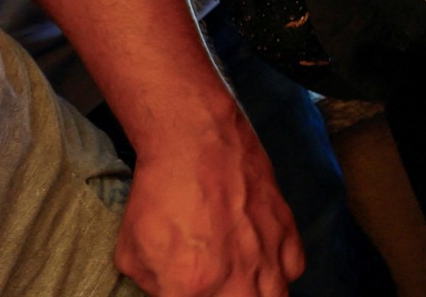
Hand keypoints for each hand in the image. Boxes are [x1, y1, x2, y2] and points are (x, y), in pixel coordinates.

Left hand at [115, 107, 302, 295]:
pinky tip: (264, 264)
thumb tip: (170, 292)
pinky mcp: (286, 229)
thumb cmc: (158, 194)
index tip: (184, 289)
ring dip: (257, 294)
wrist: (195, 144)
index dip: (185, 296)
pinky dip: (281, 272)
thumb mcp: (131, 252)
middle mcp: (236, 278)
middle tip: (213, 286)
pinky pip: (294, 268)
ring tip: (241, 285)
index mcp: (191, 287)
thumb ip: (153, 286)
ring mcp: (266, 254)